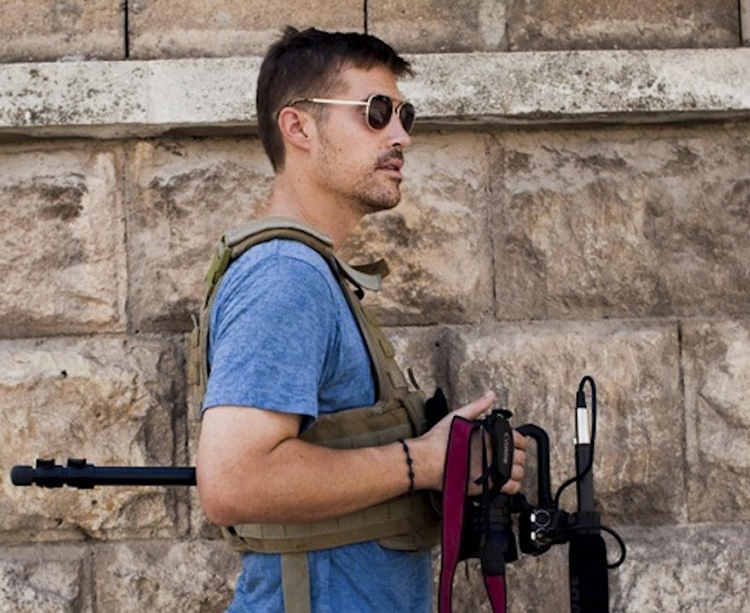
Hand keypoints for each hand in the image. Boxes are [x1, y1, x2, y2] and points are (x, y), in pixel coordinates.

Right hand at [410, 391, 527, 492]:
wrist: (428, 460)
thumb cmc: (440, 440)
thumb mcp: (459, 416)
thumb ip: (478, 406)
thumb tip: (490, 395)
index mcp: (492, 435)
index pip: (520, 439)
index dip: (518, 441)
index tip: (512, 444)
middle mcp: (496, 452)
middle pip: (520, 457)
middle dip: (516, 456)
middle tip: (506, 457)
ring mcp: (493, 470)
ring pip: (518, 473)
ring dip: (514, 471)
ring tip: (505, 469)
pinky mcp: (488, 485)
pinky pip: (511, 488)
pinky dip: (511, 486)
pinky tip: (504, 482)